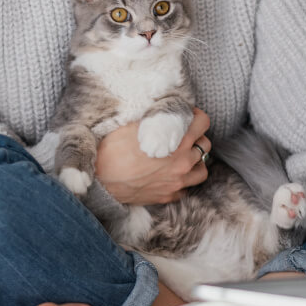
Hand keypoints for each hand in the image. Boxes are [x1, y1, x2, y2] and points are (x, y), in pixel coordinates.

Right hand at [95, 108, 210, 204]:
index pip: (203, 123)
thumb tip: (164, 110)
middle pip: (204, 145)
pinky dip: (182, 181)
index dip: (196, 116)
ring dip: (196, 161)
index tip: (187, 116)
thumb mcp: (135, 124)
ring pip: (201, 171)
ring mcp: (177, 182)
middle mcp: (182, 162)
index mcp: (177, 141)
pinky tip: (170, 174)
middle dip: (196, 137)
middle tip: (183, 135)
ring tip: (183, 157)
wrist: (100, 179)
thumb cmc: (113, 149)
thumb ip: (156, 118)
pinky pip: (186, 188)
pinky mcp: (168, 196)